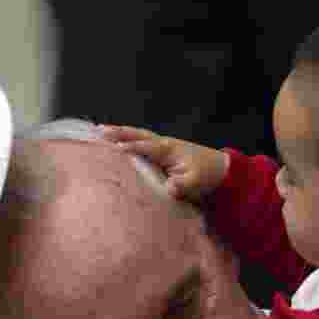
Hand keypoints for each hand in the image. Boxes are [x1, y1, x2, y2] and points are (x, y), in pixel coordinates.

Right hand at [99, 125, 228, 200]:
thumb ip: (182, 185)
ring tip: (101, 130)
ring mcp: (162, 145)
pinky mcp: (163, 151)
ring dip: (121, 132)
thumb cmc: (207, 175)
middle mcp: (163, 143)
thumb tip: (170, 188)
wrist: (220, 169)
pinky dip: (129, 139)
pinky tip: (118, 142)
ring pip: (138, 135)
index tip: (113, 149)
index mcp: (167, 149)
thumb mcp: (196, 183)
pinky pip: (142, 142)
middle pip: (137, 135)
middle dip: (118, 133)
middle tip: (98, 130)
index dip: (129, 148)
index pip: (144, 146)